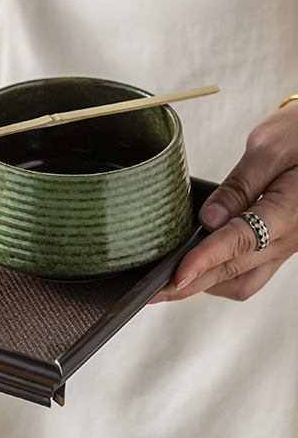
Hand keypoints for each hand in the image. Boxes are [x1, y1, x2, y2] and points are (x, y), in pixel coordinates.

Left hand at [152, 102, 297, 302]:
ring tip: (168, 283)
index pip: (241, 240)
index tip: (177, 273)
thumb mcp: (270, 149)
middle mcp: (291, 237)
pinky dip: (221, 276)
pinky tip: (197, 269)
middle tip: (154, 289)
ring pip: (243, 280)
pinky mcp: (280, 245)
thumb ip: (239, 185)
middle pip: (236, 269)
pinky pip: (251, 273)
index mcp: (290, 211)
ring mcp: (287, 245)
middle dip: (193, 282)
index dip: (205, 259)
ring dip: (206, 284)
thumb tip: (208, 218)